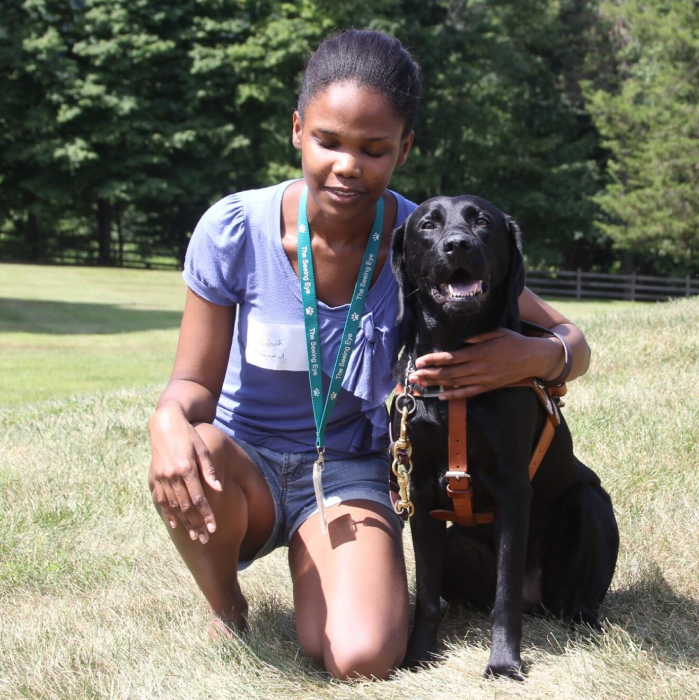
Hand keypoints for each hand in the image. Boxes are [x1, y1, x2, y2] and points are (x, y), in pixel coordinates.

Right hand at [148, 404, 222, 543]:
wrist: (165, 424)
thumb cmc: (189, 436)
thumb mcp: (202, 450)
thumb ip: (210, 471)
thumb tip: (219, 490)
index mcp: (186, 468)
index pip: (198, 498)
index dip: (206, 514)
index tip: (213, 528)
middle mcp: (172, 475)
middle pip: (185, 506)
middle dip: (196, 524)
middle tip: (205, 538)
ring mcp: (161, 478)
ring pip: (173, 506)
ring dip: (184, 523)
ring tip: (194, 535)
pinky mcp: (154, 478)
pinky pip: (160, 500)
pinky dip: (168, 513)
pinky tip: (175, 524)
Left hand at [409, 329, 562, 399]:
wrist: (534, 358)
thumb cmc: (514, 341)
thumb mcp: (496, 332)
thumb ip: (477, 337)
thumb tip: (461, 341)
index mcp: (479, 351)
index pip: (451, 357)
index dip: (433, 359)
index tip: (420, 361)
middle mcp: (479, 366)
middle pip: (449, 372)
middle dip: (428, 374)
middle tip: (412, 377)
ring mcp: (484, 378)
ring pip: (455, 383)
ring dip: (436, 384)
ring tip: (420, 386)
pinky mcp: (489, 386)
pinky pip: (468, 393)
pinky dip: (454, 395)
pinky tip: (441, 395)